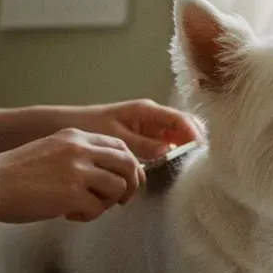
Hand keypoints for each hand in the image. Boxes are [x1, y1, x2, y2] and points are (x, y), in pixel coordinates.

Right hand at [0, 128, 144, 222]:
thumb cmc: (15, 173)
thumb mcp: (51, 151)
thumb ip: (80, 157)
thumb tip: (111, 176)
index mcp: (76, 136)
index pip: (120, 145)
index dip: (129, 165)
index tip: (124, 181)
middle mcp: (81, 149)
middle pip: (129, 165)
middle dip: (130, 186)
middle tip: (118, 201)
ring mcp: (78, 170)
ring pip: (118, 188)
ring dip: (106, 203)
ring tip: (83, 208)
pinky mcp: (73, 193)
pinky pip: (98, 208)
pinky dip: (88, 215)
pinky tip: (68, 215)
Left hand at [71, 99, 201, 160]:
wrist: (70, 125)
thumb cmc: (90, 127)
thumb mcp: (116, 137)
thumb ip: (142, 144)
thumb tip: (167, 149)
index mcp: (146, 110)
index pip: (179, 119)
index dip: (193, 132)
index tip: (201, 148)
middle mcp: (153, 115)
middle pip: (183, 125)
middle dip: (194, 138)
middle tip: (202, 158)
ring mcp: (151, 125)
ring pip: (178, 134)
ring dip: (186, 145)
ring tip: (194, 161)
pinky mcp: (146, 135)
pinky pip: (167, 141)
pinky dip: (175, 149)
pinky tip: (177, 162)